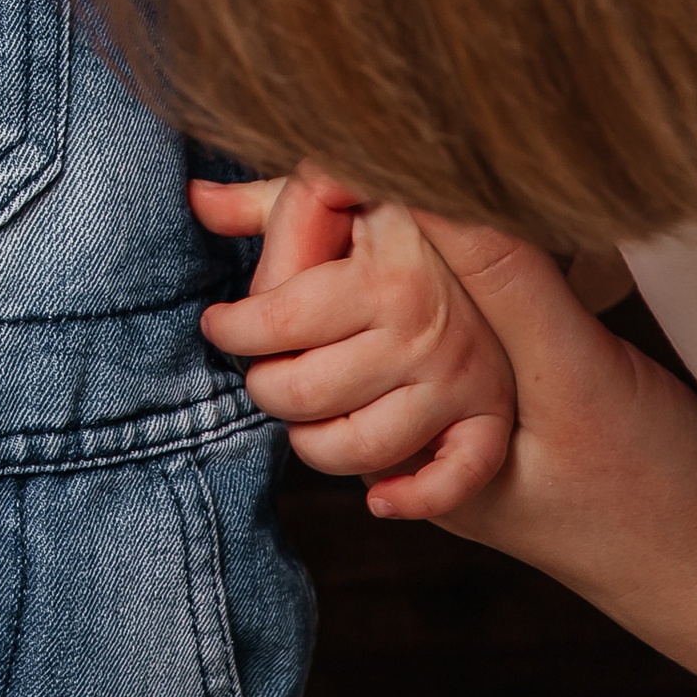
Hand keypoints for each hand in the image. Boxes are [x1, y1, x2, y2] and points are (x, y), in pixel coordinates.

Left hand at [192, 169, 515, 518]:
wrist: (500, 271)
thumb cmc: (381, 237)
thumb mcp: (332, 208)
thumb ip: (266, 206)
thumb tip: (197, 198)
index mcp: (386, 266)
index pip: (276, 319)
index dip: (232, 330)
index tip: (221, 327)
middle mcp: (428, 323)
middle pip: (304, 390)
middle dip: (266, 389)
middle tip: (266, 374)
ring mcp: (463, 378)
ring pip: (357, 447)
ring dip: (313, 443)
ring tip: (304, 416)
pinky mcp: (490, 424)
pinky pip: (448, 483)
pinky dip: (409, 499)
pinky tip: (378, 497)